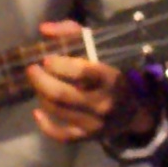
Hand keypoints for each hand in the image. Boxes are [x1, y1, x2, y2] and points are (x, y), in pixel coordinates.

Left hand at [29, 22, 143, 145]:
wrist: (135, 109)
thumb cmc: (113, 73)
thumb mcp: (100, 48)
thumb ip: (72, 33)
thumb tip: (44, 29)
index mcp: (110, 78)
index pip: (82, 72)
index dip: (60, 66)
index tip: (46, 59)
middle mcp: (104, 103)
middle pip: (62, 94)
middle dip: (41, 81)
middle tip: (31, 70)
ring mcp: (96, 123)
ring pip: (58, 111)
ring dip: (41, 95)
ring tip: (38, 84)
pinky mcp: (89, 136)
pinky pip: (63, 136)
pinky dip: (46, 126)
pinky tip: (37, 113)